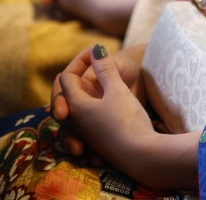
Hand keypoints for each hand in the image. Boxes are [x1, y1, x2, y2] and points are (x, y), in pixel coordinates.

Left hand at [56, 43, 200, 190]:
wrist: (142, 155)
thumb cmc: (127, 120)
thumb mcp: (117, 90)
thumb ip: (105, 69)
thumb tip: (96, 49)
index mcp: (76, 105)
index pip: (66, 78)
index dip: (80, 62)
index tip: (98, 55)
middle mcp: (75, 121)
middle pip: (63, 98)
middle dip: (73, 83)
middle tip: (90, 72)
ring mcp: (84, 134)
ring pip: (71, 114)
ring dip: (80, 102)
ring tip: (96, 92)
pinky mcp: (96, 144)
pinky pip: (82, 128)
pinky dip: (88, 117)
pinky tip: (101, 115)